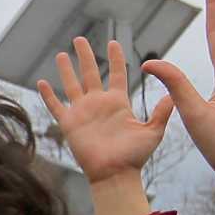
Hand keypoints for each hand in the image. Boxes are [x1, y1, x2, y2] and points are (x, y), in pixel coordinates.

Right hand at [36, 36, 173, 182]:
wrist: (115, 175)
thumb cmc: (134, 157)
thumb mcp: (152, 131)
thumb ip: (160, 112)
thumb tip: (173, 95)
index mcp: (118, 102)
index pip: (115, 74)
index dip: (114, 58)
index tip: (113, 42)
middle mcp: (98, 104)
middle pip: (89, 73)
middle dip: (85, 56)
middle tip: (79, 39)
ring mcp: (83, 113)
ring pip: (71, 85)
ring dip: (66, 70)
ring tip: (61, 54)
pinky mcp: (70, 124)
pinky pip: (56, 106)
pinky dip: (48, 95)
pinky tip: (41, 82)